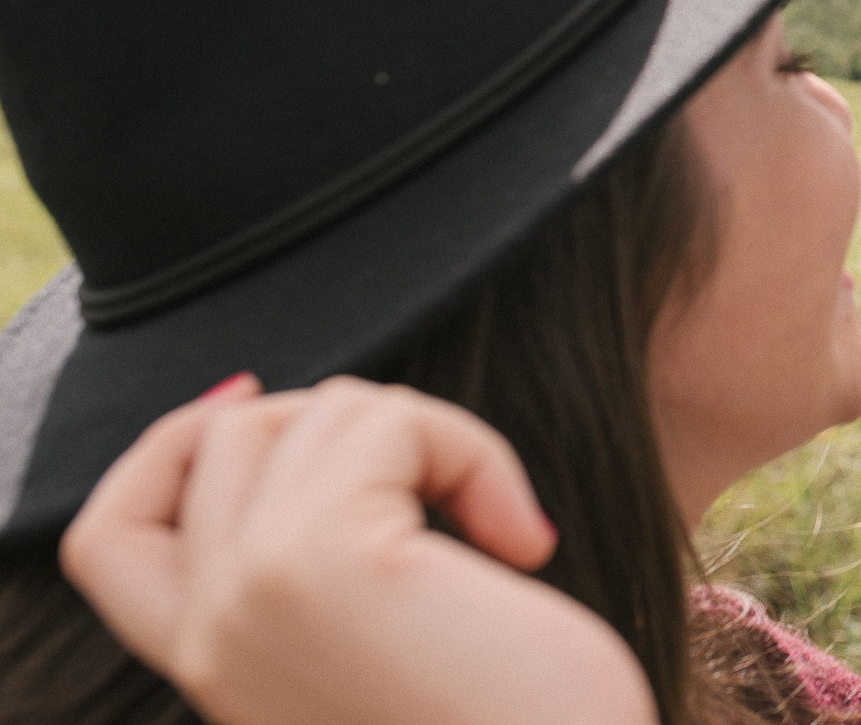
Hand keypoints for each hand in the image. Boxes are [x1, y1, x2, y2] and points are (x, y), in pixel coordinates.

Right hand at [61, 375, 657, 724]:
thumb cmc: (518, 719)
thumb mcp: (384, 644)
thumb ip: (318, 574)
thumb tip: (316, 431)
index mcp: (218, 666)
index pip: (108, 539)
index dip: (164, 447)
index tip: (244, 396)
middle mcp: (212, 631)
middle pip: (227, 438)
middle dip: (352, 421)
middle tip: (451, 490)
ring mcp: (249, 591)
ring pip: (317, 409)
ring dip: (432, 436)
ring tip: (499, 528)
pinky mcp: (316, 559)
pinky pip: (389, 416)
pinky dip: (474, 452)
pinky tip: (524, 541)